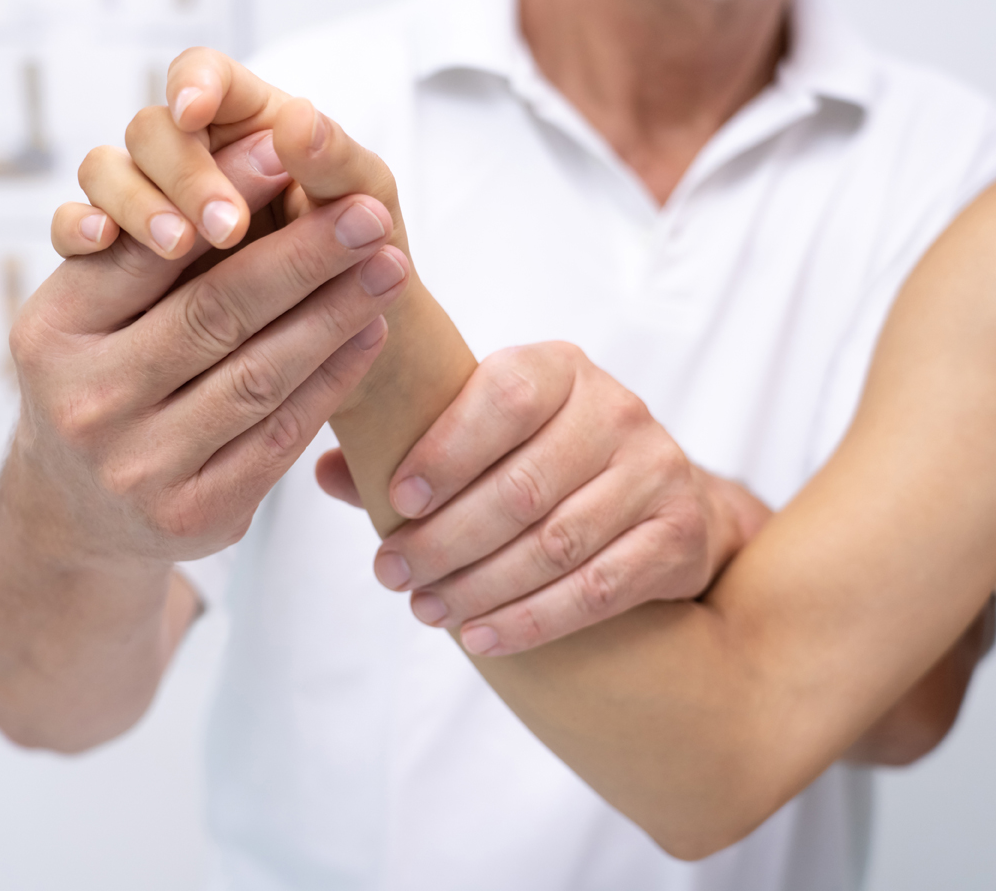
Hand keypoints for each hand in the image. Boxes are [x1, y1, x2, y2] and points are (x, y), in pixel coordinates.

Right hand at [5, 126, 408, 571]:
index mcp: (51, 332)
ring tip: (388, 268)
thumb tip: (253, 151)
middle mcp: (87, 402)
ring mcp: (138, 468)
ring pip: (259, 376)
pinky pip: (280, 436)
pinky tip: (368, 335)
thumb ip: (145, 251)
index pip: (149, 252)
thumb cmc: (99, 381)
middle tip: (370, 215)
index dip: (225, 198)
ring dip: (336, 315)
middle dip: (306, 256)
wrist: (74, 512)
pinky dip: (332, 380)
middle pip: (216, 314)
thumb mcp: (89, 314)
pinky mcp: (193, 515)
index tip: (292, 153)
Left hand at [317, 342, 770, 654]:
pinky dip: (533, 619)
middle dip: (447, 538)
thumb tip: (326, 472)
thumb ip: (410, 448)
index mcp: (559, 368)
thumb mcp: (484, 435)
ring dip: (481, 586)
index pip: (503, 398)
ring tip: (427, 611)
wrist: (658, 493)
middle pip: (524, 484)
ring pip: (557, 542)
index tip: (396, 502)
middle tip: (393, 575)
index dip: (446, 452)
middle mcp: (616, 410)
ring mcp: (656, 470)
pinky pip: (599, 588)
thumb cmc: (544, 456)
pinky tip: (481, 637)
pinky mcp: (679, 534)